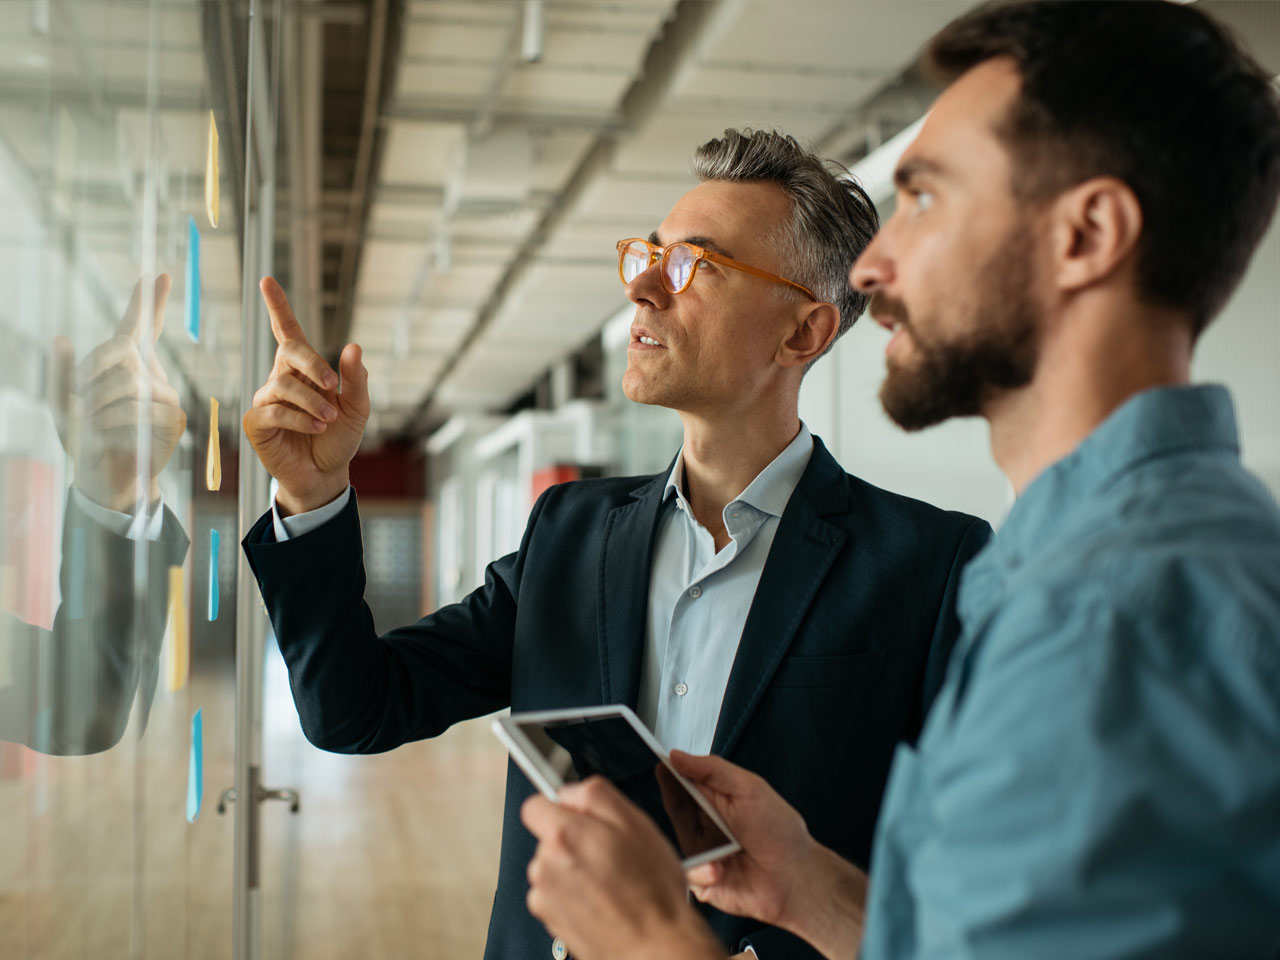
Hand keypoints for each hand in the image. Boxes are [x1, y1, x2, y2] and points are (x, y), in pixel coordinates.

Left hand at [54, 274, 186, 511]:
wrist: (104, 476)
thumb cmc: (84, 437)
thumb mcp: (60, 402)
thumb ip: (60, 372)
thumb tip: (61, 339)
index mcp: (127, 364)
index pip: (140, 326)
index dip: (148, 300)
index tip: (158, 274)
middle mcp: (151, 373)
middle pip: (123, 352)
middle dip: (92, 372)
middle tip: (76, 399)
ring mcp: (165, 395)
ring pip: (131, 382)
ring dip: (99, 404)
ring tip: (88, 424)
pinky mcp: (174, 418)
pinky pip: (143, 409)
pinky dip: (115, 422)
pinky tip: (106, 435)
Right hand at [242, 277, 368, 513]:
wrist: (327, 473)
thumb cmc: (340, 437)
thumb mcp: (358, 407)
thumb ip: (356, 379)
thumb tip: (353, 346)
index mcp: (304, 370)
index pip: (288, 332)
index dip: (278, 307)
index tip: (266, 280)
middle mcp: (281, 379)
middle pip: (289, 351)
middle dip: (313, 363)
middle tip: (334, 385)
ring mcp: (266, 400)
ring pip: (283, 385)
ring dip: (312, 401)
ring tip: (329, 418)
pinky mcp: (257, 423)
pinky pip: (275, 410)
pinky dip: (300, 418)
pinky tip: (316, 427)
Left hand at [521, 777, 723, 959]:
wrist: (656, 945)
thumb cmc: (652, 891)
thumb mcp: (636, 822)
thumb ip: (595, 794)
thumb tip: (570, 792)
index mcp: (564, 836)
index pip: (534, 805)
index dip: (558, 807)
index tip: (576, 816)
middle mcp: (546, 865)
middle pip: (547, 838)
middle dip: (573, 840)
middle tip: (609, 853)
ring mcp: (545, 896)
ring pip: (552, 867)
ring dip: (573, 870)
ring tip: (610, 882)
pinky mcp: (550, 921)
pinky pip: (555, 895)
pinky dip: (573, 895)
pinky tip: (600, 900)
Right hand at [671, 752, 866, 958]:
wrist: (797, 878)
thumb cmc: (780, 833)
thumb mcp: (749, 789)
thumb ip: (713, 769)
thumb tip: (677, 756)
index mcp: (717, 801)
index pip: (684, 783)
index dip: (671, 772)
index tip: (661, 761)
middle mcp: (706, 826)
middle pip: (675, 807)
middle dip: (673, 797)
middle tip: (678, 791)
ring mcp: (703, 854)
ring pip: (674, 840)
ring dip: (692, 834)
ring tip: (715, 835)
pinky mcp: (702, 882)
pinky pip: (688, 874)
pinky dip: (702, 869)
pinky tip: (720, 868)